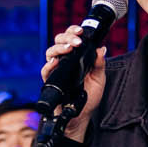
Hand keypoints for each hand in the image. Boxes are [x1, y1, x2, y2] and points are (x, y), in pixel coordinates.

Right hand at [42, 25, 106, 140]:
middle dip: (66, 37)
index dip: (73, 31)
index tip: (80, 31)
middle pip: (58, 41)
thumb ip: (99, 64)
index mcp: (75, 57)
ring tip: (69, 48)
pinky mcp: (50, 81)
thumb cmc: (89, 97)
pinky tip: (56, 62)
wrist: (82, 115)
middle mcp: (64, 61)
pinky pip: (45, 71)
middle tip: (76, 41)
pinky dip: (49, 65)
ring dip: (59, 48)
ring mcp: (56, 70)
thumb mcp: (99, 79)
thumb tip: (102, 49)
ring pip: (50, 52)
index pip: (70, 38)